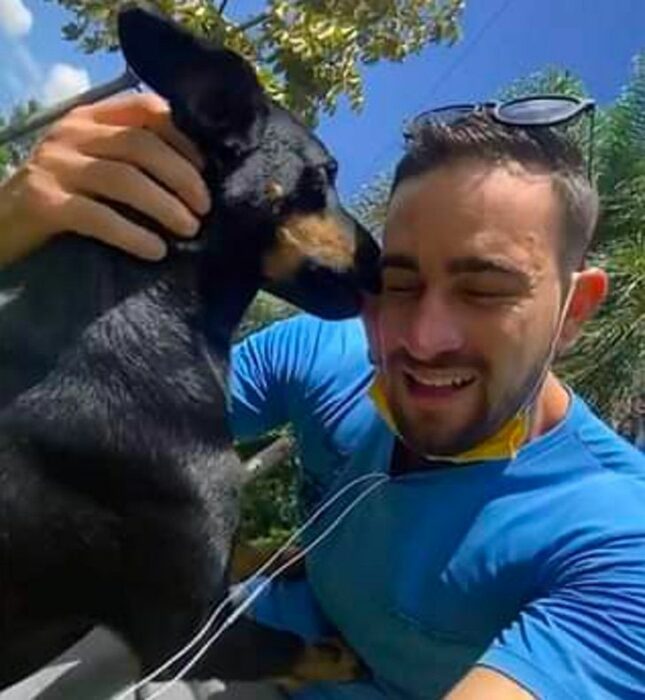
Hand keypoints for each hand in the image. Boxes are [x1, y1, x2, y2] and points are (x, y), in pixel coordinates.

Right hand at [0, 92, 210, 266]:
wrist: (0, 224)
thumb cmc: (62, 199)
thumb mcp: (95, 168)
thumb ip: (132, 161)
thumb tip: (197, 181)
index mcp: (89, 119)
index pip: (146, 110)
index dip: (184, 138)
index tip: (208, 170)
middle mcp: (71, 133)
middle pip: (140, 144)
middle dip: (181, 176)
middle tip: (205, 208)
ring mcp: (54, 165)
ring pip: (123, 178)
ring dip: (164, 205)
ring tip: (189, 229)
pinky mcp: (42, 202)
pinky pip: (97, 216)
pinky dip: (132, 235)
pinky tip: (156, 251)